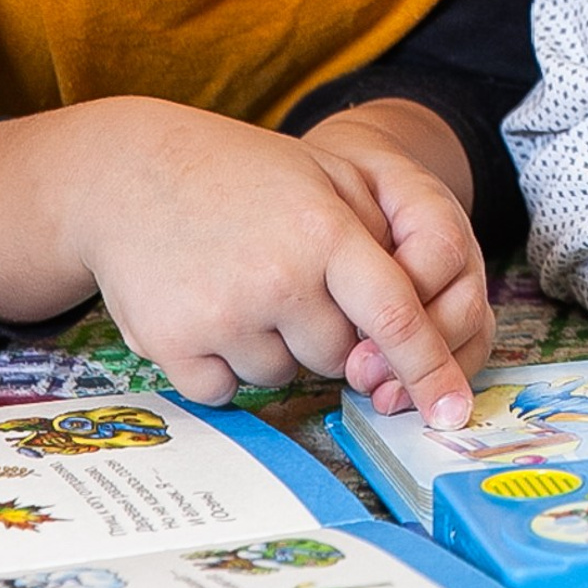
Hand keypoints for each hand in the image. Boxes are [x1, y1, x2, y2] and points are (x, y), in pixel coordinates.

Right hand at [53, 100, 482, 423]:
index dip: (431, 368)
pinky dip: (223, 366)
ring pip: (283, 375)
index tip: (452, 411)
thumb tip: (416, 306)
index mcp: (327, 231)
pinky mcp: (172, 345)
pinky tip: (209, 311)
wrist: (135, 176)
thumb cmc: (246, 175)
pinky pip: (225, 391)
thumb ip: (378, 234)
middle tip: (294, 283)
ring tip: (245, 285)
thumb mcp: (325, 177)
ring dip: (275, 348)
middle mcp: (279, 277)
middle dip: (332, 334)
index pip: (396, 315)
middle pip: (340, 355)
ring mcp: (223, 315)